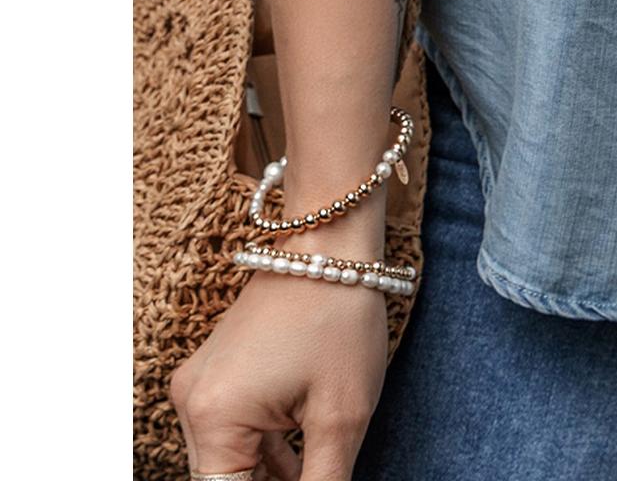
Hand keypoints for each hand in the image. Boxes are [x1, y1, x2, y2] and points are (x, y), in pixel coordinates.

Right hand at [169, 268, 388, 480]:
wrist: (330, 241)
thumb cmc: (339, 317)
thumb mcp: (341, 415)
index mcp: (213, 416)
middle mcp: (192, 402)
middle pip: (224, 480)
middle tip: (320, 478)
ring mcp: (201, 383)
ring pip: (230, 460)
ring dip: (268, 478)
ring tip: (316, 472)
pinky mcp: (218, 372)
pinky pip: (234, 430)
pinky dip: (264, 452)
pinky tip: (302, 463)